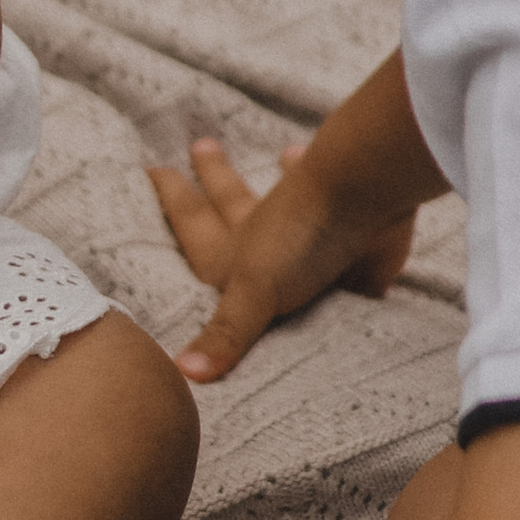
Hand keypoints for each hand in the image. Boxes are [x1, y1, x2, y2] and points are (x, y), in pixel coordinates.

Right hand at [151, 135, 418, 385]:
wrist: (369, 197)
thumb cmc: (300, 236)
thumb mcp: (253, 289)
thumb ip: (224, 333)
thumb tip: (181, 374)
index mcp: (235, 251)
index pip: (192, 220)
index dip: (171, 196)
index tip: (150, 167)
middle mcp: (269, 242)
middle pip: (232, 201)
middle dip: (215, 177)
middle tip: (202, 145)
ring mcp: (313, 246)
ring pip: (290, 213)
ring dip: (282, 180)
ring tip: (282, 154)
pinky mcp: (356, 260)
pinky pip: (348, 248)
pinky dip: (350, 225)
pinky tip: (370, 208)